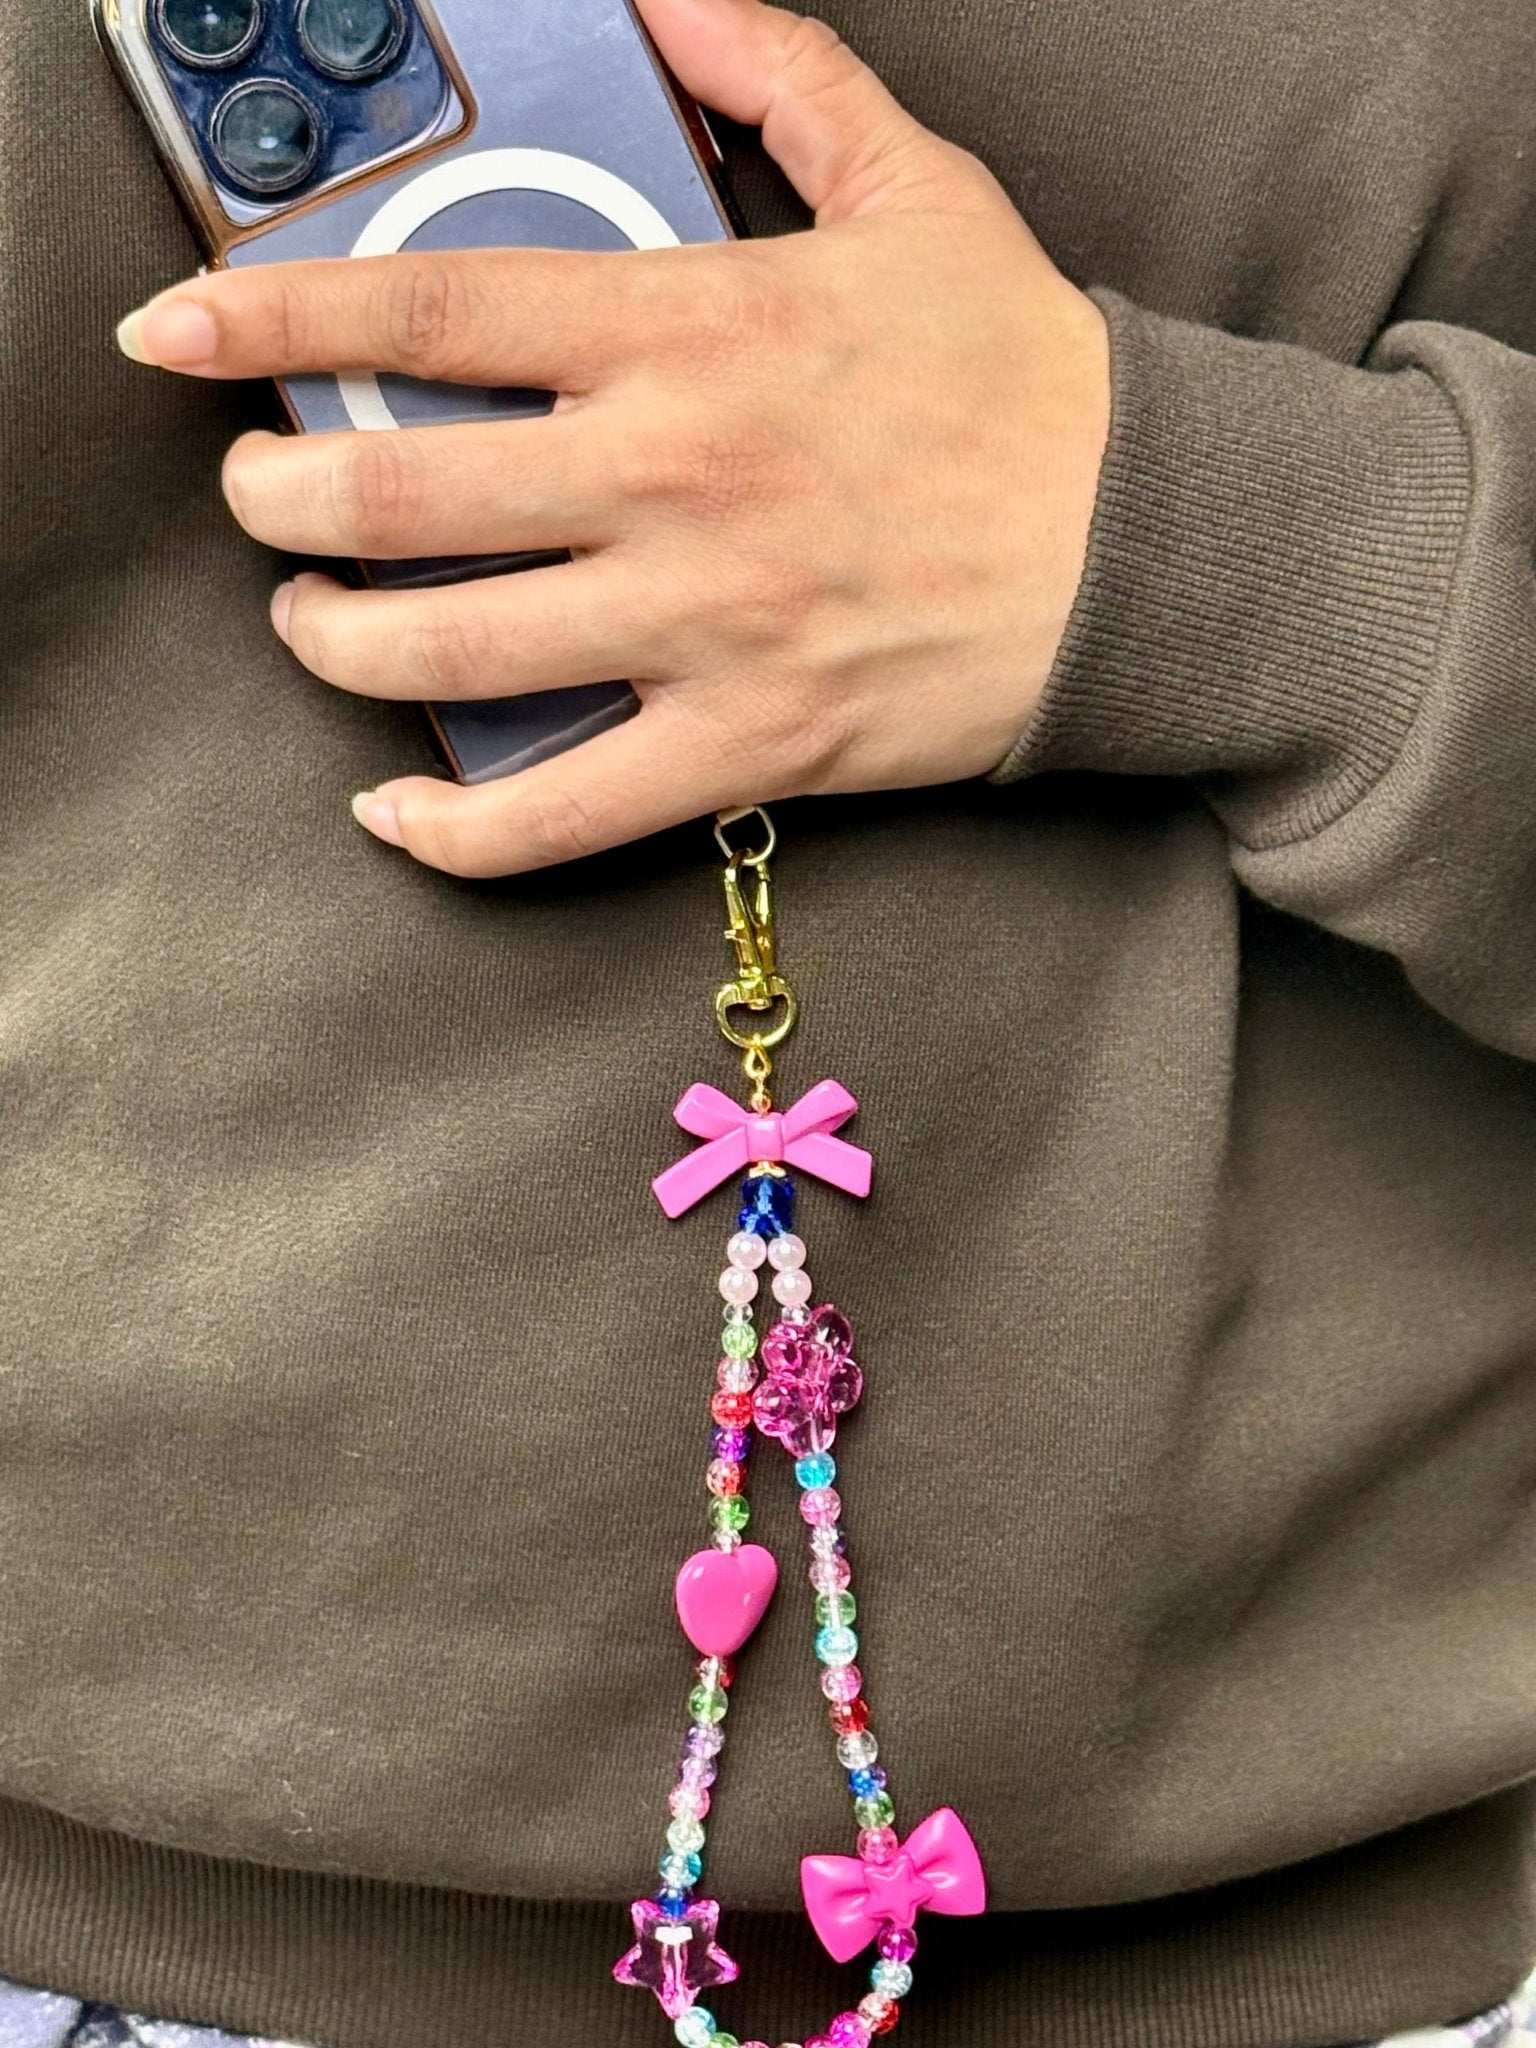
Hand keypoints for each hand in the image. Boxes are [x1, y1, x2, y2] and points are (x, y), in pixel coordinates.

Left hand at [117, 0, 1109, 876]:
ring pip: (447, 654)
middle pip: (395, 490)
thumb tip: (662, 0)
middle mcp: (671, 477)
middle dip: (282, 493)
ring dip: (336, 641)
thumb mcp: (914, 186)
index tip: (180, 334)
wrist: (1151, 548)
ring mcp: (700, 623)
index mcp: (692, 330)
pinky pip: (558, 815)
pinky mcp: (743, 746)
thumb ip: (775, 77)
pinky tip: (398, 810)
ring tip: (314, 619)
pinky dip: (454, 829)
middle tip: (267, 492)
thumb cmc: (1027, 379)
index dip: (270, 315)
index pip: (430, 306)